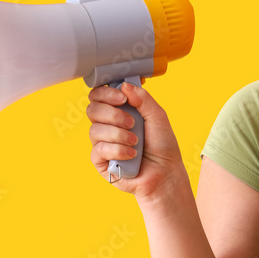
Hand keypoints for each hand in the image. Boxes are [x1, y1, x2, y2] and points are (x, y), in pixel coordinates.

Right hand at [87, 82, 186, 202]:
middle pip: (92, 110)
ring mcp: (102, 143)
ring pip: (95, 130)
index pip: (99, 96)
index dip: (105, 94)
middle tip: (132, 123)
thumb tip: (124, 86)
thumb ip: (143, 99)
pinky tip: (131, 155)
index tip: (122, 98)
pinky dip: (118, 150)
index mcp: (119, 111)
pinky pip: (99, 150)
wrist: (165, 172)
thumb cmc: (162, 145)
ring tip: (135, 141)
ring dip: (119, 135)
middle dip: (113, 115)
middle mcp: (108, 125)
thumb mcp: (157, 116)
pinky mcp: (101, 161)